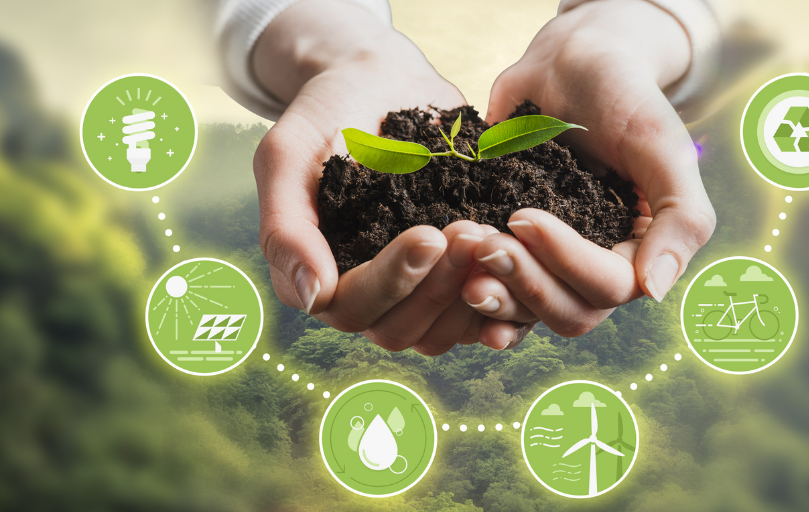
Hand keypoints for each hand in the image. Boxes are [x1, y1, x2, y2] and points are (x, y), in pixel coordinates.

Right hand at [252, 0, 514, 353]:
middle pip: (401, 329)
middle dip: (439, 286)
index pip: (352, 307)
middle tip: (471, 231)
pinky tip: (522, 263)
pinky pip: (480, 315)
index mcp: (319, 275)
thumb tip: (310, 297)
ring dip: (471, 293)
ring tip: (493, 236)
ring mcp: (413, 292)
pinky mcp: (454, 279)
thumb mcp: (288, 155)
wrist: (381, 81)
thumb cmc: (327, 114)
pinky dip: (503, 299)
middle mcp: (366, 295)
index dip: (393, 280)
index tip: (429, 234)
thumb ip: (286, 227)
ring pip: (442, 332)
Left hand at [464, 0, 715, 335]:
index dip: (565, 262)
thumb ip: (681, 218)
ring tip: (464, 253)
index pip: (609, 287)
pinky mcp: (513, 250)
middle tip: (484, 242)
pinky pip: (500, 291)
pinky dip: (479, 296)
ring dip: (497, 295)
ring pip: (530, 312)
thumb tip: (654, 291)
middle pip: (570, 313)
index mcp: (640, 250)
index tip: (522, 216)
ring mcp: (552, 262)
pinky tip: (454, 282)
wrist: (570, 62)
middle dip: (525, 284)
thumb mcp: (663, 147)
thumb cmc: (624, 96)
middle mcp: (598, 266)